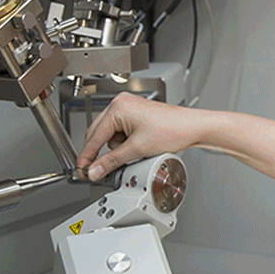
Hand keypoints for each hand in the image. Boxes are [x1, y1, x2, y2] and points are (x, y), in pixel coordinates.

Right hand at [77, 92, 207, 180]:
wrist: (192, 127)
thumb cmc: (172, 129)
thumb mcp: (137, 149)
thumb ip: (112, 161)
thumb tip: (96, 170)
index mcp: (118, 107)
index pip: (94, 135)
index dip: (87, 155)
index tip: (82, 168)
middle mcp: (121, 103)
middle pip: (99, 133)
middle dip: (102, 151)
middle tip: (100, 168)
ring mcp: (129, 107)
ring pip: (110, 134)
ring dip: (116, 147)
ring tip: (135, 151)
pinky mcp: (136, 114)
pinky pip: (121, 131)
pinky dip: (125, 142)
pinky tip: (137, 146)